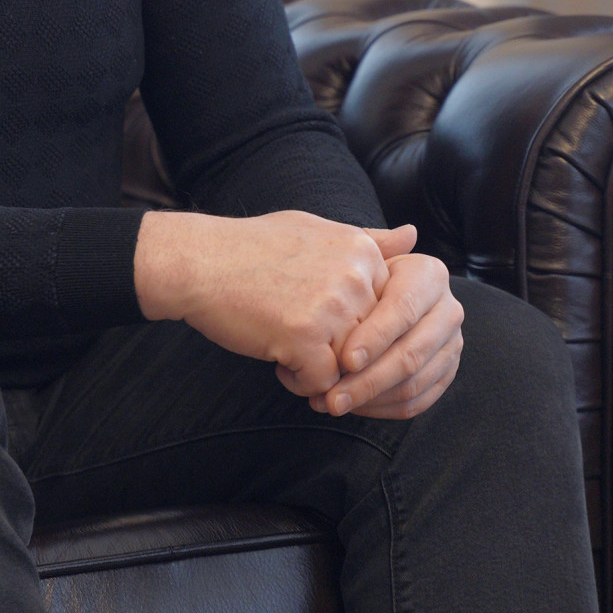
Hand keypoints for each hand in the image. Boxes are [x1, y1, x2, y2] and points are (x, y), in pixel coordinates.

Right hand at [134, 207, 420, 398]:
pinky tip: (275, 359)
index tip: (316, 320)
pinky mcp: (305, 336)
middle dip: (336, 352)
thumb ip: (370, 241)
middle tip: (296, 337)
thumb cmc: (251, 248)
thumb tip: (414, 236)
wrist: (198, 261)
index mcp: (362, 252)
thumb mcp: (316, 230)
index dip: (350, 327)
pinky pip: (322, 383)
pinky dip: (299, 381)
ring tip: (284, 346)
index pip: (383, 313)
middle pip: (369, 342)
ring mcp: (332, 306)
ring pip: (349, 366)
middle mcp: (356, 277)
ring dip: (318, 368)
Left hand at [303, 251, 463, 420]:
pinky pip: (417, 401)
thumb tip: (409, 233)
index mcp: (430, 275)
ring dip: (370, 400)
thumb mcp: (360, 258)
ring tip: (330, 404)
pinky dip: (382, 410)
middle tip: (330, 397)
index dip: (375, 337)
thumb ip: (374, 247)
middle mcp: (449, 309)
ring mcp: (451, 344)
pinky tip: (352, 408)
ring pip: (413, 383)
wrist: (368, 297)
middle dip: (367, 380)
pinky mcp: (445, 373)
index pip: (404, 310)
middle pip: (410, 354)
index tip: (343, 359)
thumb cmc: (355, 274)